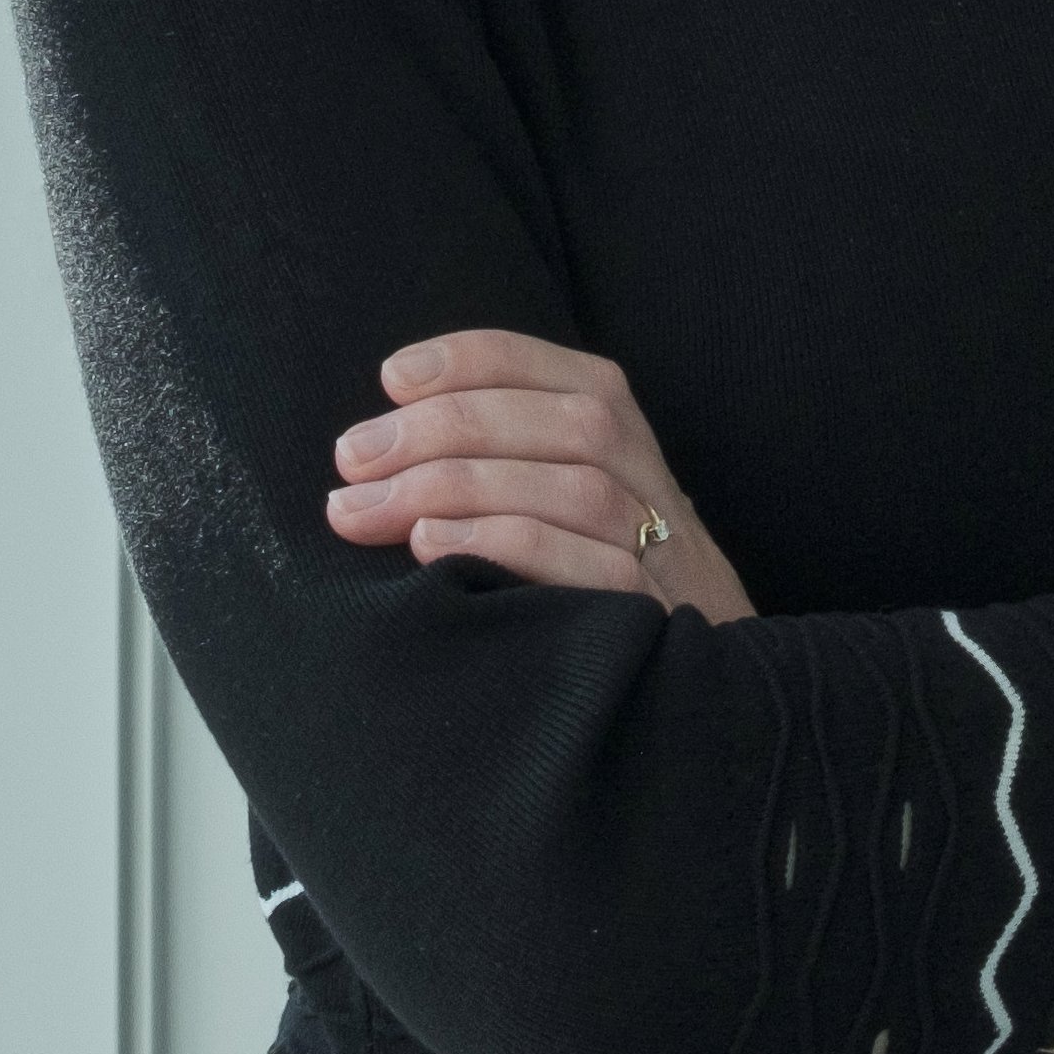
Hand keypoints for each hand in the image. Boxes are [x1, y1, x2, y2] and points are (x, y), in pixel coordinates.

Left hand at [326, 328, 756, 625]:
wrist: (702, 691)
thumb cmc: (594, 589)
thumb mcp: (565, 507)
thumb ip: (503, 464)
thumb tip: (380, 448)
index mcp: (622, 439)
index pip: (555, 371)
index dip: (472, 361)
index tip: (391, 378)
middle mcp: (651, 484)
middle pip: (567, 422)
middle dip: (447, 427)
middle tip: (352, 458)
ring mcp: (663, 553)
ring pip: (578, 487)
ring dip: (461, 487)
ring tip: (366, 510)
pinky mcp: (656, 619)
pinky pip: (595, 569)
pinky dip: (509, 545)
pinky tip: (429, 552)